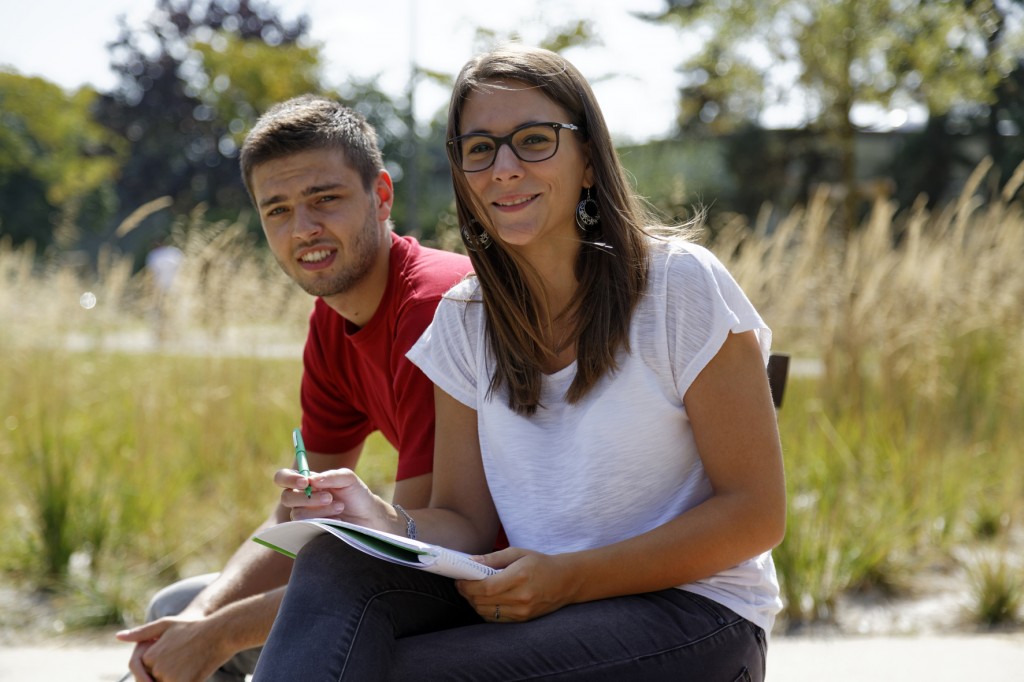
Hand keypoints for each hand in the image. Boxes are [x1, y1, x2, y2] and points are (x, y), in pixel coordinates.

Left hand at [116, 614, 229, 681]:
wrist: (220, 631)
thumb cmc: (194, 627)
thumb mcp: (166, 624)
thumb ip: (141, 632)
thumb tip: (118, 637)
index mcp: (149, 655)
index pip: (142, 674)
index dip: (154, 673)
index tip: (171, 664)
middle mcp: (155, 667)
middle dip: (163, 677)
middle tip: (181, 663)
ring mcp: (169, 677)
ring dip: (173, 678)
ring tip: (187, 666)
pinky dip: (185, 680)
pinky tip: (192, 675)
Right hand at [273, 466, 384, 525]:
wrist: (368, 517)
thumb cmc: (356, 494)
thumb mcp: (348, 479)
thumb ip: (331, 476)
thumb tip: (312, 481)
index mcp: (306, 482)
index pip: (283, 477)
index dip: (289, 479)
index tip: (305, 483)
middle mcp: (301, 499)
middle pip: (286, 497)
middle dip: (307, 498)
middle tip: (329, 497)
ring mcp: (304, 516)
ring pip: (297, 515)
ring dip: (320, 510)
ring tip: (340, 507)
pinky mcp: (309, 530)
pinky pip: (306, 528)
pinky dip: (323, 522)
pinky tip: (338, 520)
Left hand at [455, 548, 577, 622]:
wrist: (566, 581)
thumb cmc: (541, 563)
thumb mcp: (518, 553)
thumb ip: (493, 558)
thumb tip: (471, 562)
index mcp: (519, 577)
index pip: (485, 587)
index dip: (467, 585)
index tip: (459, 579)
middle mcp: (521, 597)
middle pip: (483, 601)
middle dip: (467, 594)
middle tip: (462, 584)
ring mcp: (522, 611)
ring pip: (486, 612)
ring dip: (474, 603)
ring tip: (472, 591)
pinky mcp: (523, 620)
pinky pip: (496, 619)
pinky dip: (485, 610)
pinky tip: (484, 601)